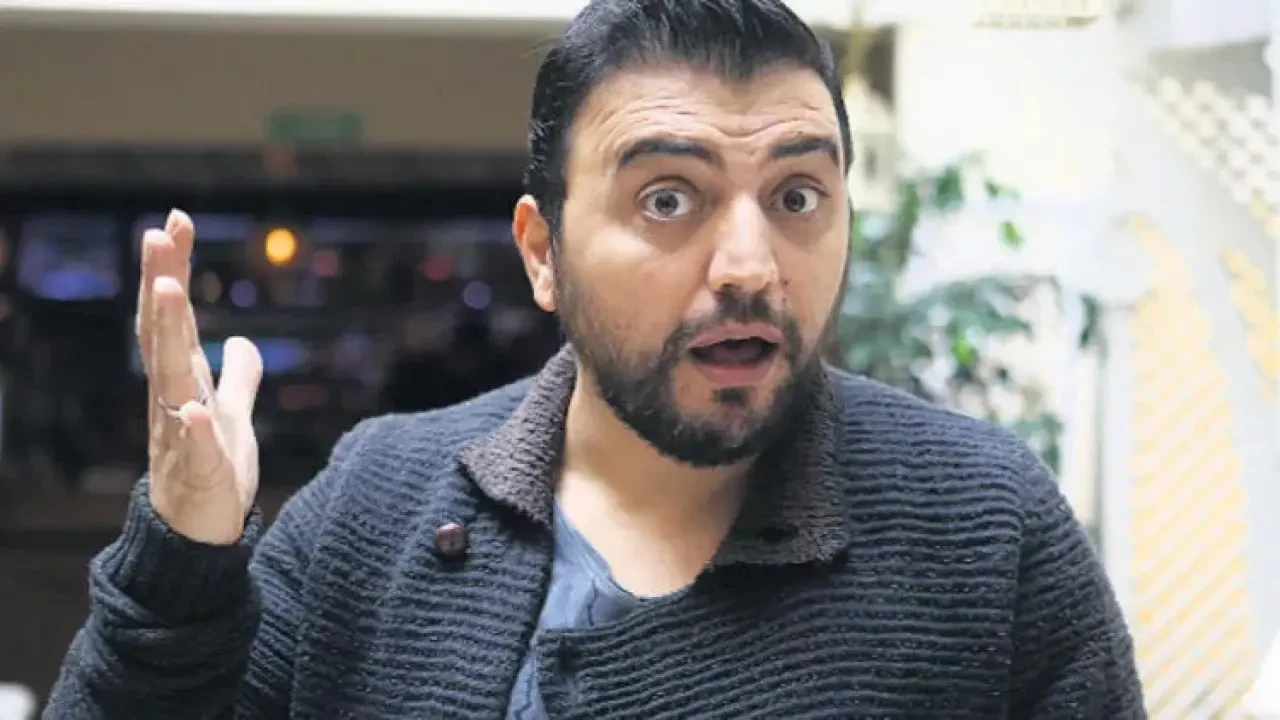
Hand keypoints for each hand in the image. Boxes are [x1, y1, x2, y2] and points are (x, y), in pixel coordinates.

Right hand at [137, 209, 262, 544]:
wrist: (200, 537)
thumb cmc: (212, 474)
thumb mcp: (232, 415)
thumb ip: (238, 378)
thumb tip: (242, 342)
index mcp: (184, 382)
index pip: (174, 317)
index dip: (174, 270)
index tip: (176, 221)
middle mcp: (173, 400)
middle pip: (164, 334)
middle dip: (162, 283)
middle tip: (157, 234)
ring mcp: (180, 433)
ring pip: (170, 378)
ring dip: (169, 335)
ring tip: (167, 292)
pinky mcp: (197, 471)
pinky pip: (191, 446)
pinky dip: (190, 425)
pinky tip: (191, 406)